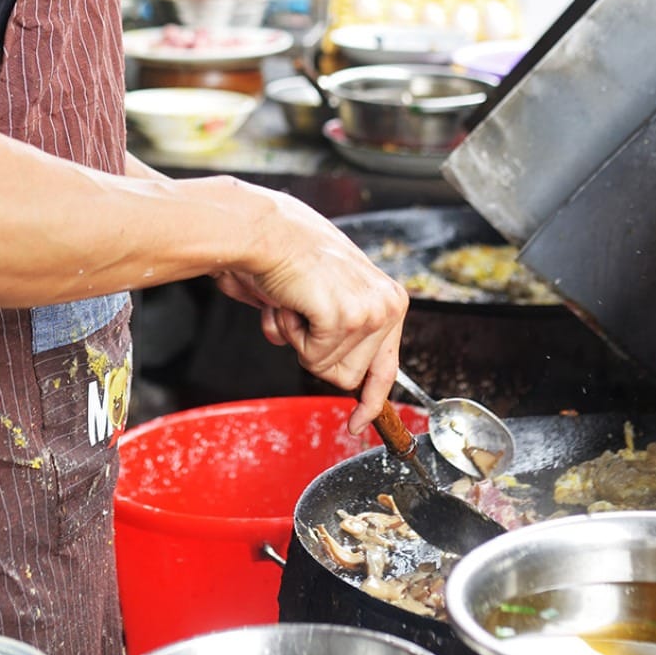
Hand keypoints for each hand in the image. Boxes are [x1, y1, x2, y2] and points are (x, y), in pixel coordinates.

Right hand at [213, 187, 407, 433]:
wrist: (265, 231)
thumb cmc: (288, 257)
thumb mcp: (332, 294)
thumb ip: (343, 330)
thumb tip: (343, 377)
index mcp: (390, 300)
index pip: (386, 368)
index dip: (369, 400)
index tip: (357, 423)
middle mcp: (389, 306)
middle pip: (349, 377)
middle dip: (314, 353)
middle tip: (303, 313)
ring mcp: (370, 313)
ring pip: (327, 370)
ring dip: (299, 341)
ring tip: (297, 302)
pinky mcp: (346, 318)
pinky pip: (312, 358)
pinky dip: (291, 334)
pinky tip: (291, 302)